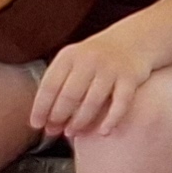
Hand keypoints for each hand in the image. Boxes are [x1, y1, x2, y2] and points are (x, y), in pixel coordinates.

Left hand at [31, 26, 163, 139]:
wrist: (135, 39)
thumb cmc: (98, 57)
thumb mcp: (74, 59)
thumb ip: (59, 80)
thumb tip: (43, 114)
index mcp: (69, 56)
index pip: (49, 85)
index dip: (41, 108)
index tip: (36, 124)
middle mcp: (89, 61)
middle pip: (69, 96)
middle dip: (59, 117)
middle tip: (54, 131)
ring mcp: (111, 69)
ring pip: (92, 102)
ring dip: (80, 122)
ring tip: (73, 132)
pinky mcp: (131, 78)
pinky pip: (120, 104)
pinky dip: (111, 120)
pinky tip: (104, 132)